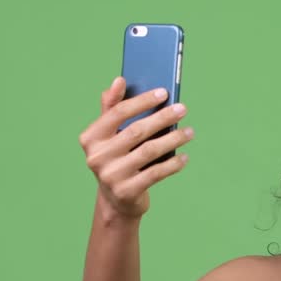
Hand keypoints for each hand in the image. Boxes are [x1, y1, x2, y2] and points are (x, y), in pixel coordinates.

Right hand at [78, 77, 194, 218]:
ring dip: (173, 139)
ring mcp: (111, 176)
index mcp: (90, 137)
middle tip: (183, 109)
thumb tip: (118, 80)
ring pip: (149, 151)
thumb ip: (112, 108)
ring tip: (190, 132)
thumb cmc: (116, 159)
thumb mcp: (109, 136)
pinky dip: (173, 164)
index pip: (118, 112)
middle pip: (136, 131)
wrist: (116, 201)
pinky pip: (156, 173)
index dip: (142, 101)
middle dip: (162, 118)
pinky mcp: (126, 191)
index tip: (164, 92)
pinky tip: (185, 157)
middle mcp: (97, 156)